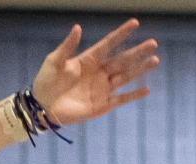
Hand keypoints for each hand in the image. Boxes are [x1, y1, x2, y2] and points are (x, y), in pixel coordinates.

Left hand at [31, 21, 157, 126]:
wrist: (41, 107)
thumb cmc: (45, 82)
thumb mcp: (54, 61)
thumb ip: (67, 46)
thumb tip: (77, 27)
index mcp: (88, 60)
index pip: (109, 44)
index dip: (121, 34)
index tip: (135, 23)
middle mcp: (98, 73)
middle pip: (122, 60)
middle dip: (137, 52)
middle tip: (153, 43)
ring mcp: (101, 89)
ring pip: (125, 77)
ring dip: (140, 69)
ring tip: (155, 60)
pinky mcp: (101, 106)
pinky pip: (120, 100)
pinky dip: (132, 95)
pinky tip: (146, 89)